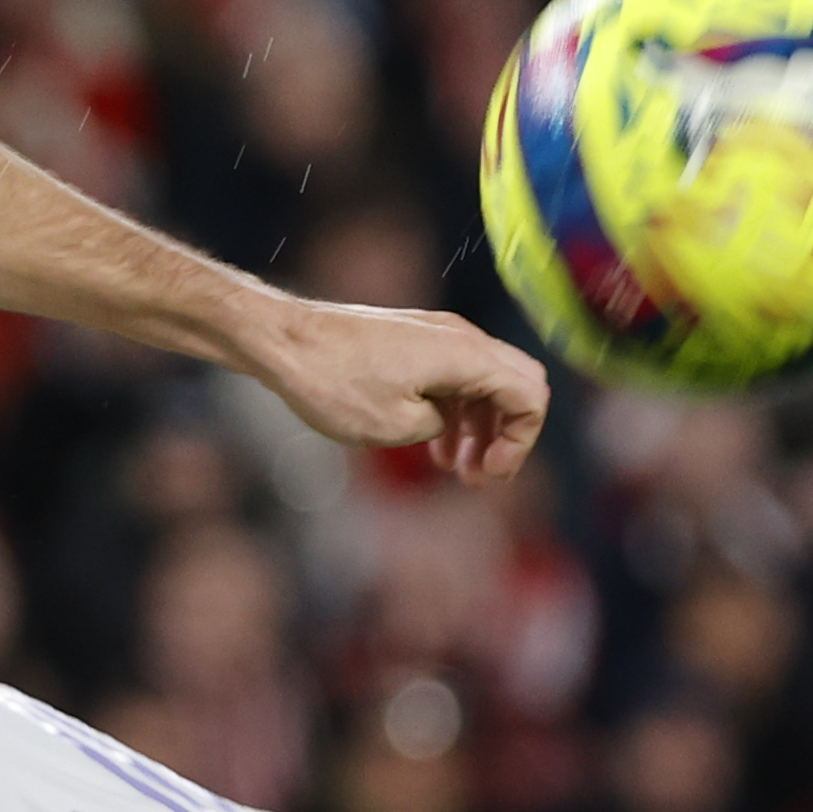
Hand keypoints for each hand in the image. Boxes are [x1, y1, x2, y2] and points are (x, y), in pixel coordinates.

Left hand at [242, 296, 547, 485]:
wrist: (281, 340)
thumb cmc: (333, 382)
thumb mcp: (398, 426)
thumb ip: (443, 427)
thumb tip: (448, 423)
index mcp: (466, 354)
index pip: (531, 396)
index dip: (521, 442)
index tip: (490, 474)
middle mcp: (459, 336)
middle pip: (514, 385)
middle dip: (507, 435)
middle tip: (482, 476)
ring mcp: (434, 335)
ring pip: (482, 383)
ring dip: (480, 428)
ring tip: (459, 471)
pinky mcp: (411, 341)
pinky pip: (452, 376)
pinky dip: (454, 411)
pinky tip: (435, 448)